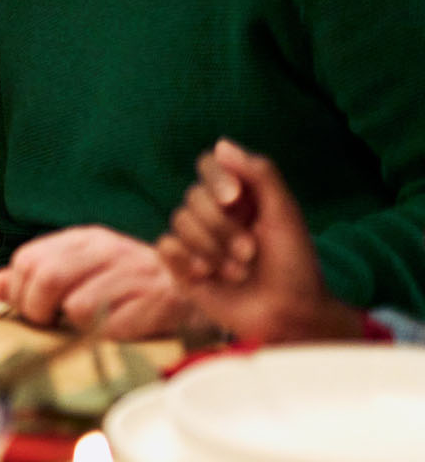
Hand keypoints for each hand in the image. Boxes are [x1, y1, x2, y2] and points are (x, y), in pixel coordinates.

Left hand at [0, 225, 199, 338]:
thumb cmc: (132, 283)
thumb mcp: (82, 270)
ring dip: (75, 327)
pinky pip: (113, 329)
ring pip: (77, 306)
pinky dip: (107, 337)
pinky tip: (116, 332)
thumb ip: (37, 276)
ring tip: (88, 326)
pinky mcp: (157, 303)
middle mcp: (108, 250)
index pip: (29, 260)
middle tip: (49, 323)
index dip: (20, 291)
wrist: (198, 289)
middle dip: (38, 310)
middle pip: (47, 278)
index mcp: (85, 239)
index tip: (30, 309)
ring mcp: (134, 275)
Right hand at [155, 139, 365, 342]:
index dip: (216, 178)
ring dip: (212, 249)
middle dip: (223, 227)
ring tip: (238, 271)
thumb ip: (260, 175)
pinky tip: (209, 275)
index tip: (235, 198)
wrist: (289, 316)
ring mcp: (196, 241)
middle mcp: (214, 215)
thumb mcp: (286, 215)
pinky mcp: (181, 267)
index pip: (209, 166)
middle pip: (193, 197)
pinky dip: (187, 259)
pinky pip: (166, 246)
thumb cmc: (295, 267)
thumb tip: (222, 144)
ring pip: (179, 222)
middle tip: (250, 252)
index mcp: (239, 198)